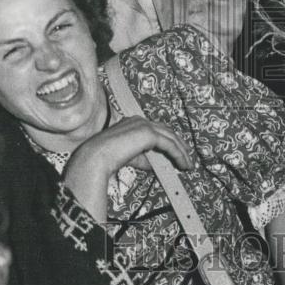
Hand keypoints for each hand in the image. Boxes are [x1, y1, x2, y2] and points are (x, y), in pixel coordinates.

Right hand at [63, 115, 191, 220]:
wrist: (97, 157)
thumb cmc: (107, 158)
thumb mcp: (131, 156)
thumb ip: (145, 157)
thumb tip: (159, 164)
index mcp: (133, 123)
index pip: (156, 130)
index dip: (168, 141)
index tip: (176, 153)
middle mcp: (139, 121)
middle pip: (166, 131)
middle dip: (179, 145)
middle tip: (187, 158)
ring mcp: (144, 125)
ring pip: (170, 137)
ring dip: (181, 151)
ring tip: (188, 163)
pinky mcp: (149, 133)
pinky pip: (169, 144)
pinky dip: (178, 154)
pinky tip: (183, 163)